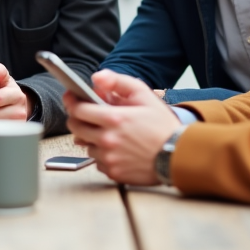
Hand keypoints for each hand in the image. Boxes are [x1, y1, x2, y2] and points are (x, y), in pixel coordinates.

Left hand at [65, 70, 180, 185]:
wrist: (179, 155)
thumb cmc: (162, 125)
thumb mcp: (144, 95)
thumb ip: (118, 82)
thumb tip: (96, 77)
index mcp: (113, 118)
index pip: (77, 109)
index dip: (71, 101)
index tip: (70, 97)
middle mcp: (108, 140)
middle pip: (75, 128)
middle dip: (76, 118)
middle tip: (84, 115)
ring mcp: (109, 158)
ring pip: (86, 145)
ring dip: (91, 137)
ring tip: (108, 132)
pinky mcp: (113, 172)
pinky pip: (97, 161)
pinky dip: (102, 154)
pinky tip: (116, 148)